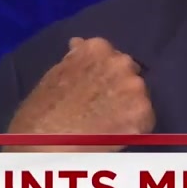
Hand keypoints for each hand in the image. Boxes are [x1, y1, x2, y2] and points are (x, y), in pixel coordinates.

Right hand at [6, 37, 154, 151]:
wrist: (46, 144)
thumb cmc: (42, 111)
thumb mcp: (55, 74)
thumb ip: (75, 58)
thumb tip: (79, 43)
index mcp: (97, 48)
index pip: (113, 56)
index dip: (106, 74)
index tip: (96, 88)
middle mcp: (121, 62)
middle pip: (130, 73)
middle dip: (120, 88)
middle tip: (103, 107)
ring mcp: (135, 88)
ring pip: (139, 97)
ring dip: (128, 107)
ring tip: (107, 123)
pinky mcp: (143, 114)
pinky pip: (144, 120)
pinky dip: (133, 128)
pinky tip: (115, 136)